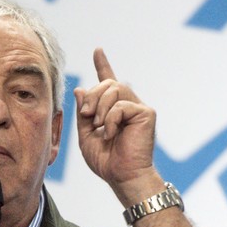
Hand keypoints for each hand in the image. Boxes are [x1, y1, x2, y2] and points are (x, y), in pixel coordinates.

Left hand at [74, 48, 160, 204]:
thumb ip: (83, 113)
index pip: (108, 81)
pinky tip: (111, 134)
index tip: (97, 50)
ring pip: (114, 89)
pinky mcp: (146, 113)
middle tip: (87, 116)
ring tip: (99, 126)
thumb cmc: (106, 160)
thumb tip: (80, 89)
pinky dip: (110, 120)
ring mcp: (138, 108)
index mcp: (113, 109)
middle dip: (92, 97)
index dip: (103, 65)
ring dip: (100, 108)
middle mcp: (128, 105)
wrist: (122, 176)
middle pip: (107, 83)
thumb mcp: (85, 135)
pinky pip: (121, 105)